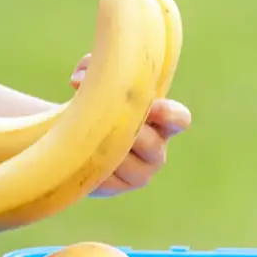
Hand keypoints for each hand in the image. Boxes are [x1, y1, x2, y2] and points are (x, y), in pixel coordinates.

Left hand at [69, 54, 190, 196]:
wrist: (77, 137)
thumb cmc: (97, 103)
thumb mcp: (98, 80)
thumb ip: (93, 68)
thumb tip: (78, 80)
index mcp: (163, 123)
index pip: (179, 120)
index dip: (168, 113)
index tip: (148, 104)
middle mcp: (156, 152)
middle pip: (151, 144)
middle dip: (127, 130)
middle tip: (103, 118)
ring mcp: (137, 174)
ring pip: (126, 162)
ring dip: (106, 146)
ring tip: (87, 134)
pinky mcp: (113, 188)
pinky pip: (105, 177)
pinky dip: (91, 162)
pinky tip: (80, 151)